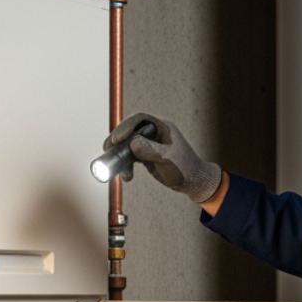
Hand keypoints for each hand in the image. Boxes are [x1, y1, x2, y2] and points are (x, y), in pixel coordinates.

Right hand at [102, 112, 222, 203]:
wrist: (192, 181)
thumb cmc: (184, 167)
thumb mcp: (167, 158)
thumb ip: (151, 150)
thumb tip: (132, 143)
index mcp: (161, 126)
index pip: (139, 119)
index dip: (125, 126)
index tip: (116, 138)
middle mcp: (153, 132)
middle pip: (129, 130)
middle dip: (117, 141)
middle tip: (108, 150)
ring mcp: (149, 144)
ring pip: (128, 144)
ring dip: (120, 156)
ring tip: (119, 169)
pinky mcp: (146, 155)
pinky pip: (131, 156)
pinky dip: (126, 165)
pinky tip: (127, 176)